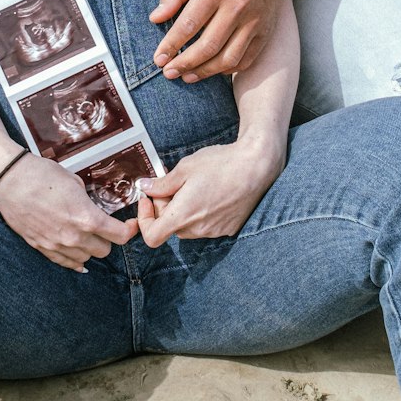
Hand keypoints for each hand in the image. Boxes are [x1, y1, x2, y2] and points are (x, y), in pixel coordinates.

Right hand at [0, 155, 136, 271]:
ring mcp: (57, 246)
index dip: (128, 231)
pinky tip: (77, 254)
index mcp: (86, 218)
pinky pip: (66, 263)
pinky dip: (75, 259)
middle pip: (104, 250)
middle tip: (106, 226)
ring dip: (90, 247)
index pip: (119, 236)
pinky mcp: (42, 249)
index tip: (130, 225)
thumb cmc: (41, 175)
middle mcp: (74, 237)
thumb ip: (87, 200)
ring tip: (88, 234)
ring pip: (86, 259)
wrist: (9, 181)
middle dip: (108, 238)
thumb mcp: (73, 181)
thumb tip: (94, 206)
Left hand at [136, 140, 283, 246]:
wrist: (255, 166)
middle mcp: (198, 229)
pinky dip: (201, 213)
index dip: (145, 220)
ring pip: (188, 226)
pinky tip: (210, 192)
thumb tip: (144, 188)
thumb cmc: (220, 164)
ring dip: (184, 211)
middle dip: (165, 208)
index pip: (152, 237)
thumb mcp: (185, 168)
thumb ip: (161, 183)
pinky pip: (206, 226)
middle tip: (172, 184)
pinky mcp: (228, 229)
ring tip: (193, 186)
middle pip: (170, 227)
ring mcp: (214, 232)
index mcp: (184, 215)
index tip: (148, 200)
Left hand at [149, 0, 281, 80]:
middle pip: (209, 46)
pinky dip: (226, 70)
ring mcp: (254, 22)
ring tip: (187, 76)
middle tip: (168, 73)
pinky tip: (210, 70)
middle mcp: (237, 6)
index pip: (189, 24)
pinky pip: (245, 60)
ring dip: (205, 72)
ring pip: (228, 58)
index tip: (159, 59)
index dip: (171, 44)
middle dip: (185, 63)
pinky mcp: (264, 33)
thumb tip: (155, 18)